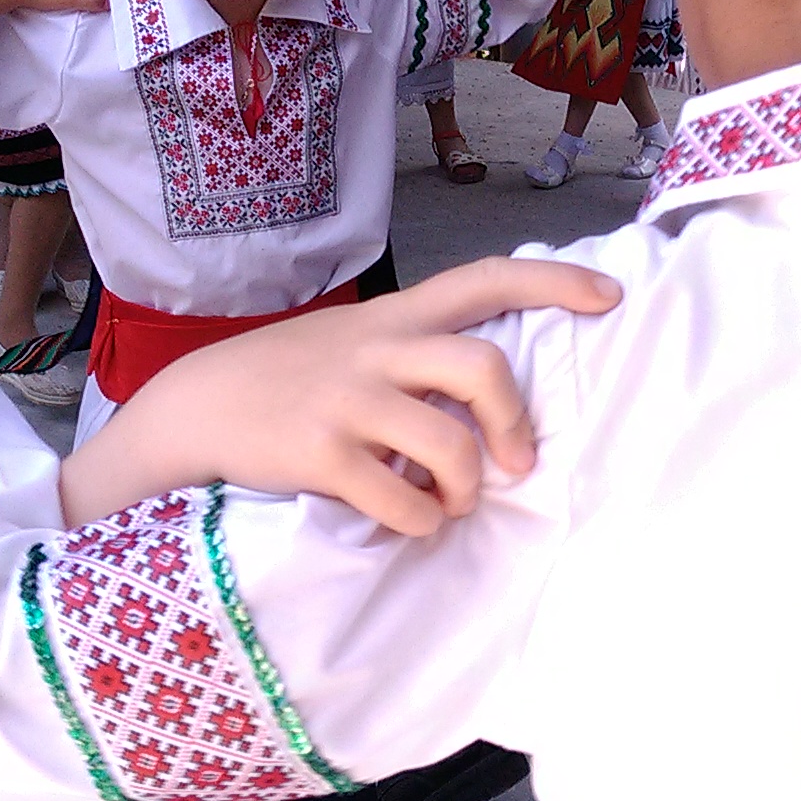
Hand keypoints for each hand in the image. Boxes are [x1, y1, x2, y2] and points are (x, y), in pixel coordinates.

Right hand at [59, 255, 622, 532]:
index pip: (484, 279)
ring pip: (449, 446)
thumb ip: (412, 354)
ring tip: (451, 504)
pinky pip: (401, 500)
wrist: (193, 409)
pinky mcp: (319, 454)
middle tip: (515, 462)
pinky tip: (407, 520)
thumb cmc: (285, 381)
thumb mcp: (350, 344)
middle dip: (515, 424)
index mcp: (393, 317)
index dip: (552, 283)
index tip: (608, 297)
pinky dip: (418, 521)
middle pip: (484, 368)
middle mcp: (376, 350)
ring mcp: (347, 402)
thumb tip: (489, 399)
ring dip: (465, 489)